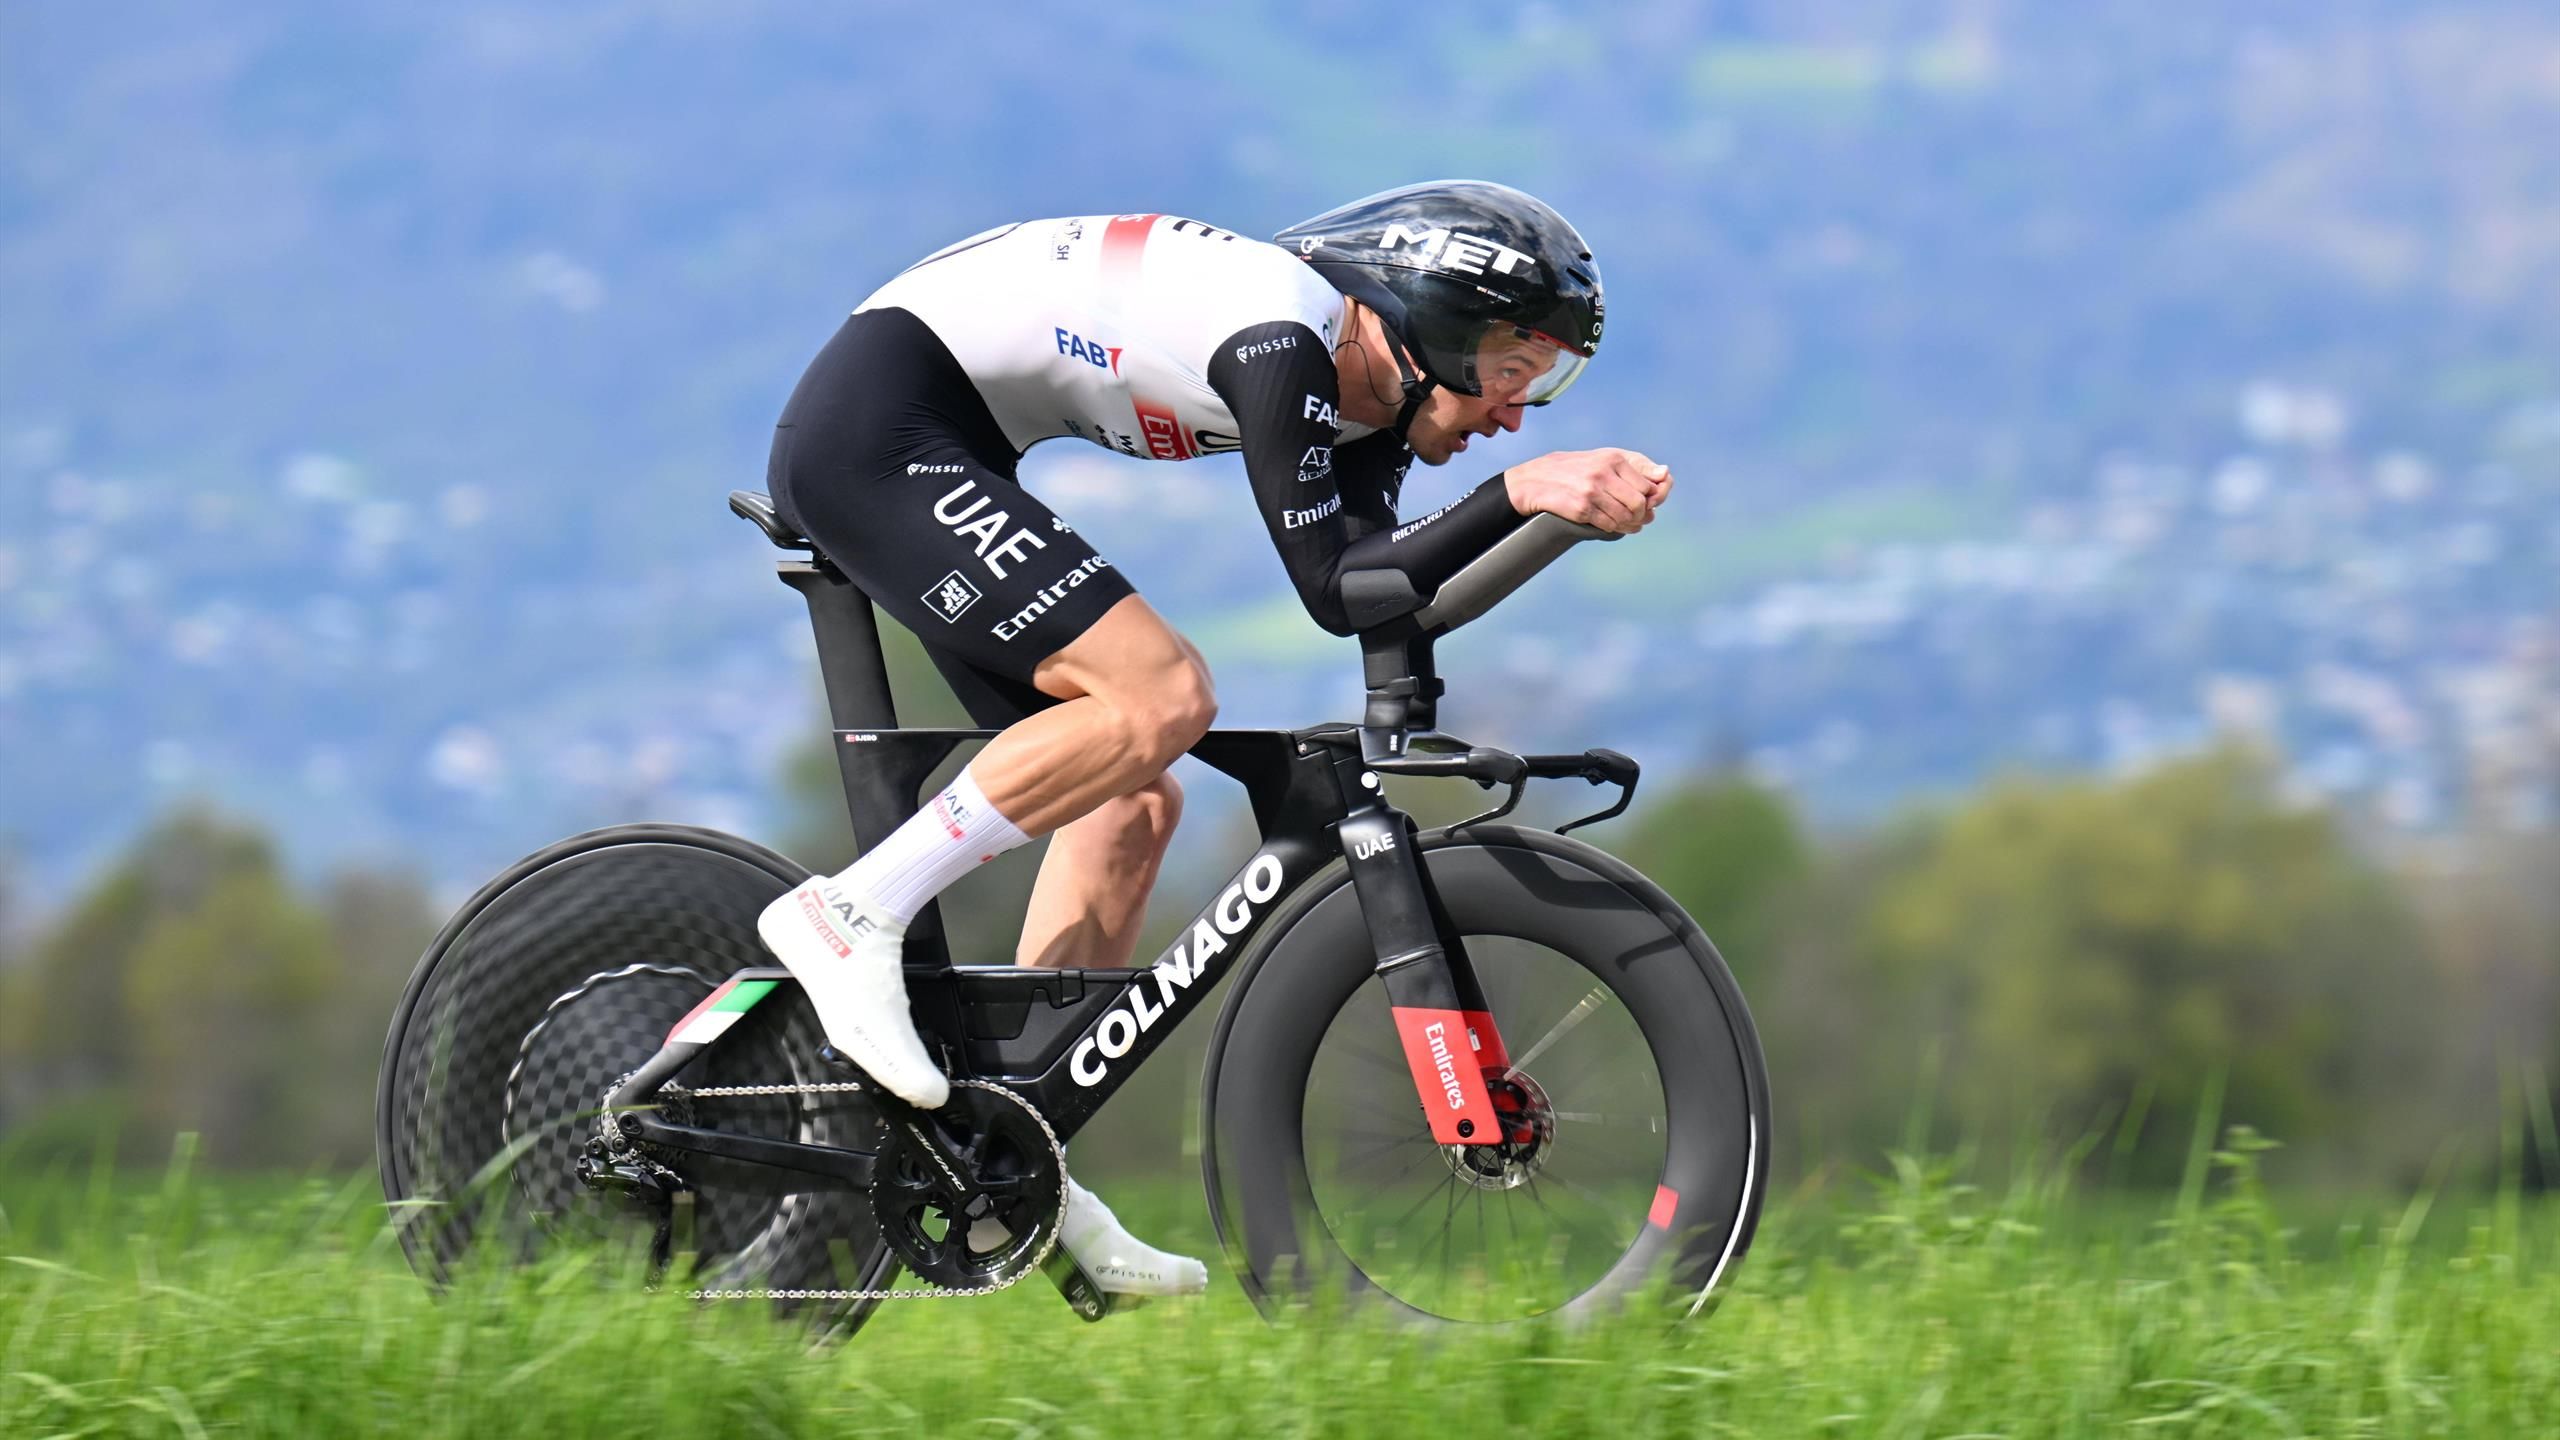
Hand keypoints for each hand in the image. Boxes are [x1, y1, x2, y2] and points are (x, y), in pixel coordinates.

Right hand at [1502, 449, 1672, 534]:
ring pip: (1626, 517)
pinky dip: (1614, 528)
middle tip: (1640, 518)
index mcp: (1613, 459)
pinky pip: (1609, 525)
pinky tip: (1611, 524)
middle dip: (1642, 515)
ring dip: (1630, 525)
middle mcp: (1604, 473)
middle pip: (1640, 503)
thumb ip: (1635, 467)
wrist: (1534, 480)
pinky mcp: (1581, 509)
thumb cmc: (1574, 469)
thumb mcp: (1604, 459)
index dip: (1652, 499)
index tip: (1649, 504)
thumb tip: (1665, 474)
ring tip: (1628, 524)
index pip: (1647, 486)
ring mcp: (1592, 491)